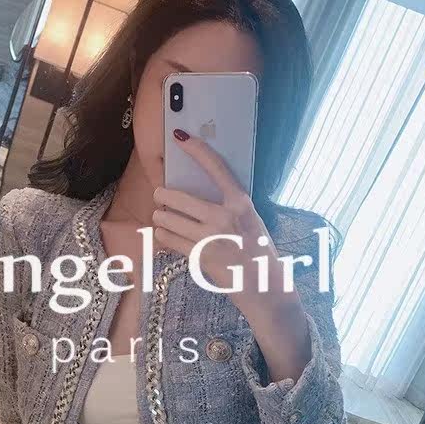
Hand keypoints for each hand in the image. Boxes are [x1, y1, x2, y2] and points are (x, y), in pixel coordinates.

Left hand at [152, 129, 311, 382]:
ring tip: (163, 219)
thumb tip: (200, 191)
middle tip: (160, 198)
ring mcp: (210, 237)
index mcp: (240, 202)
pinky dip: (162, 237)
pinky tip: (165, 236)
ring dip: (160, 218)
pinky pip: (167, 239)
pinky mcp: (199, 256)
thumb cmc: (258, 251)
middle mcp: (224, 216)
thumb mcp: (251, 220)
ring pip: (165, 219)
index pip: (216, 167)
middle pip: (175, 196)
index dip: (196, 149)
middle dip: (162, 196)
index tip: (180, 137)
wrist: (265, 286)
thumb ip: (229, 205)